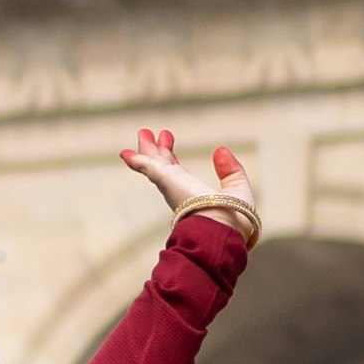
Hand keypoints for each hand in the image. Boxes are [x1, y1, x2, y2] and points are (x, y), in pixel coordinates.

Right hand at [120, 125, 257, 240]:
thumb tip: (220, 150)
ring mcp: (171, 186)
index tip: (167, 139)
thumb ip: (230, 170)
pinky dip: (137, 160)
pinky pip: (147, 166)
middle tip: (147, 134)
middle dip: (155, 150)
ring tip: (143, 132)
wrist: (223, 230)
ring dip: (146, 150)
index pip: (177, 172)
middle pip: (162, 166)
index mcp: (194, 195)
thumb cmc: (235, 219)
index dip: (171, 157)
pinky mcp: (166, 180)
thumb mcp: (237, 188)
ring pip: (154, 164)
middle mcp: (179, 191)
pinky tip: (126, 153)